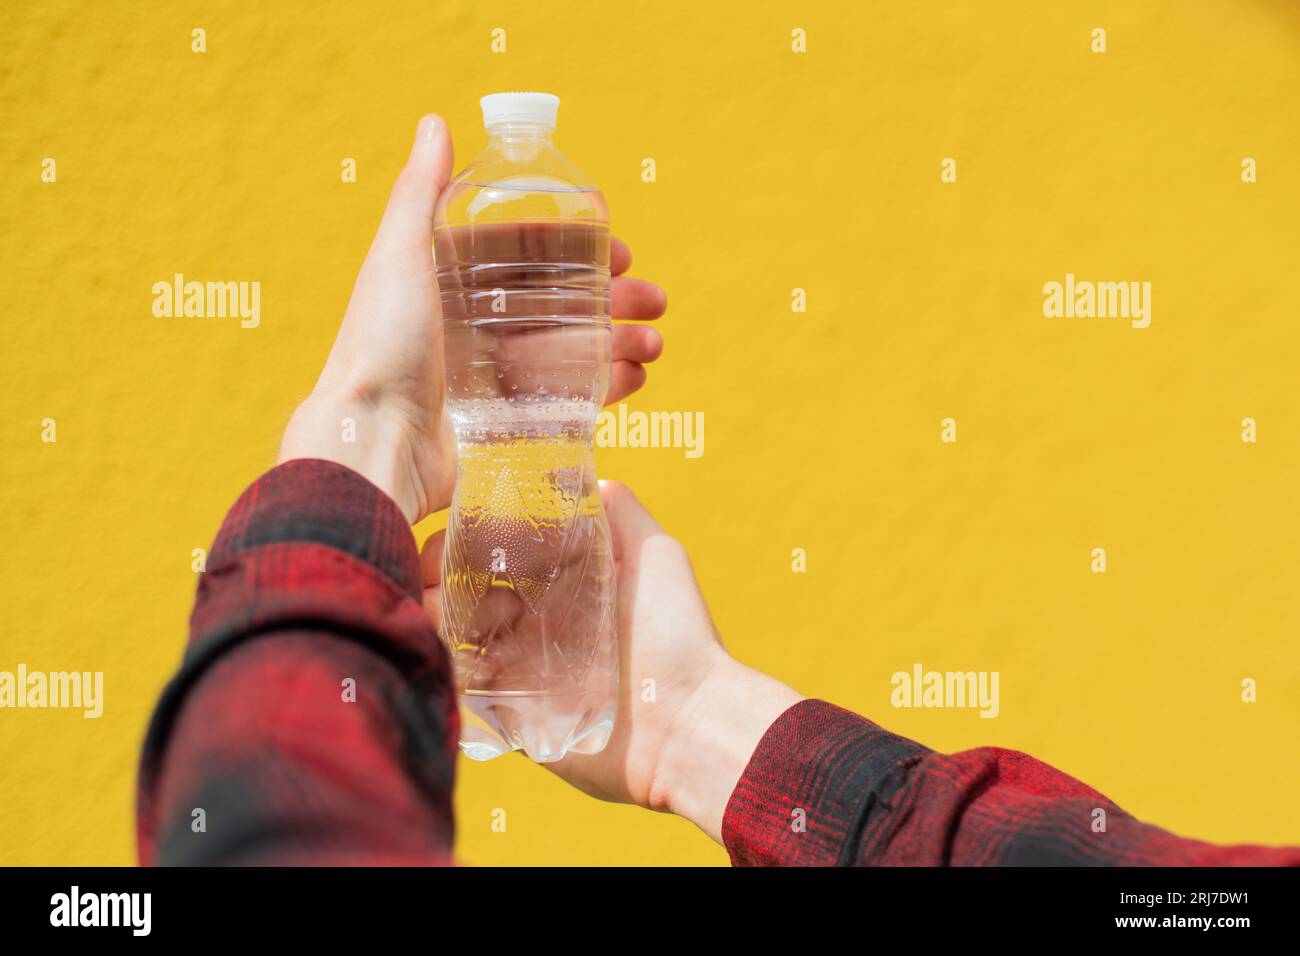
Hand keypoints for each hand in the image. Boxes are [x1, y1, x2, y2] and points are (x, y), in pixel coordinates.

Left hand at [278, 114, 666, 522]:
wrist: (372, 443)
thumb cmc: (379, 346)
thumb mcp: (399, 257)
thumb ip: (420, 192)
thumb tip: (436, 121)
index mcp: (453, 286)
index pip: (529, 257)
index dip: (578, 249)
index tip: (620, 250)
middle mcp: (476, 328)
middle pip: (562, 303)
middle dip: (615, 298)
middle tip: (654, 299)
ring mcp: (495, 378)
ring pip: (574, 349)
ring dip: (621, 340)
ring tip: (655, 342)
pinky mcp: (509, 423)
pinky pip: (570, 398)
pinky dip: (608, 384)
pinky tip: (636, 373)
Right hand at [420, 481, 802, 843]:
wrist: (685, 722)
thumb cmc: (676, 632)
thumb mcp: (655, 552)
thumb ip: (617, 508)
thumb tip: (568, 469)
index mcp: (560, 582)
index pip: (498, 548)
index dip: (468, 534)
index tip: (452, 529)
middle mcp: (534, 621)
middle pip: (463, 587)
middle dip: (436, 573)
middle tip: (429, 572)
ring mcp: (518, 667)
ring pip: (451, 631)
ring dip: (430, 613)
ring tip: (429, 606)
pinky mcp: (509, 711)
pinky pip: (459, 683)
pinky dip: (441, 661)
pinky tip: (441, 644)